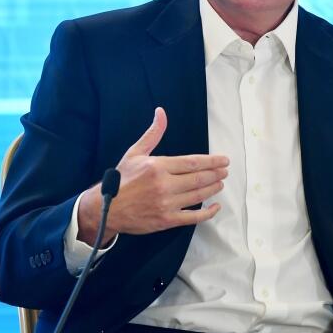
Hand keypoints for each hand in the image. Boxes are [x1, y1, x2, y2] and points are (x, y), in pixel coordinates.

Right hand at [77, 107, 227, 243]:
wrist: (106, 208)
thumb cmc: (121, 179)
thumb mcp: (135, 153)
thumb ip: (153, 134)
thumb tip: (161, 112)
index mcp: (158, 166)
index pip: (193, 162)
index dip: (212, 161)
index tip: (224, 160)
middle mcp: (164, 185)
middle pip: (199, 178)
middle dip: (216, 174)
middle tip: (226, 171)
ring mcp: (166, 204)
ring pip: (198, 195)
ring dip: (213, 188)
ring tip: (221, 183)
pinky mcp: (166, 220)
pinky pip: (193, 217)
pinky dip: (207, 212)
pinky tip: (216, 206)